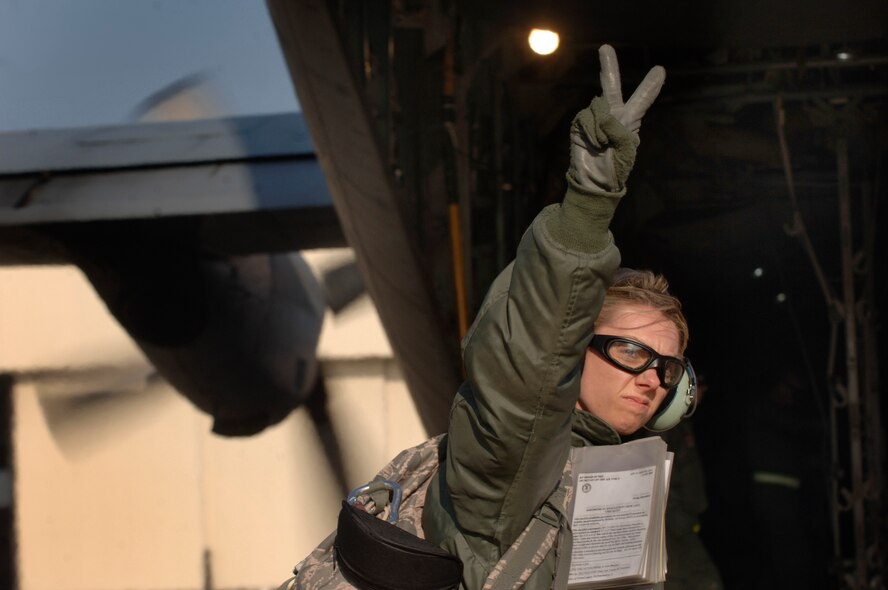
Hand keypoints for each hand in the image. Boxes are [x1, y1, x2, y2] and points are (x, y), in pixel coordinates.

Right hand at [570, 44, 665, 192]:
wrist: (596, 183)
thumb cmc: (616, 169)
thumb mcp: (625, 149)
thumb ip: (617, 126)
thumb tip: (601, 113)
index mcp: (629, 123)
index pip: (641, 101)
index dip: (650, 87)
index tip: (660, 71)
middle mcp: (612, 117)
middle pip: (611, 88)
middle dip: (609, 67)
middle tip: (605, 48)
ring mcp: (594, 120)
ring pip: (597, 109)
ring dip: (600, 129)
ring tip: (602, 146)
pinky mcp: (579, 125)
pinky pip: (585, 119)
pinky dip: (589, 132)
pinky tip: (592, 144)